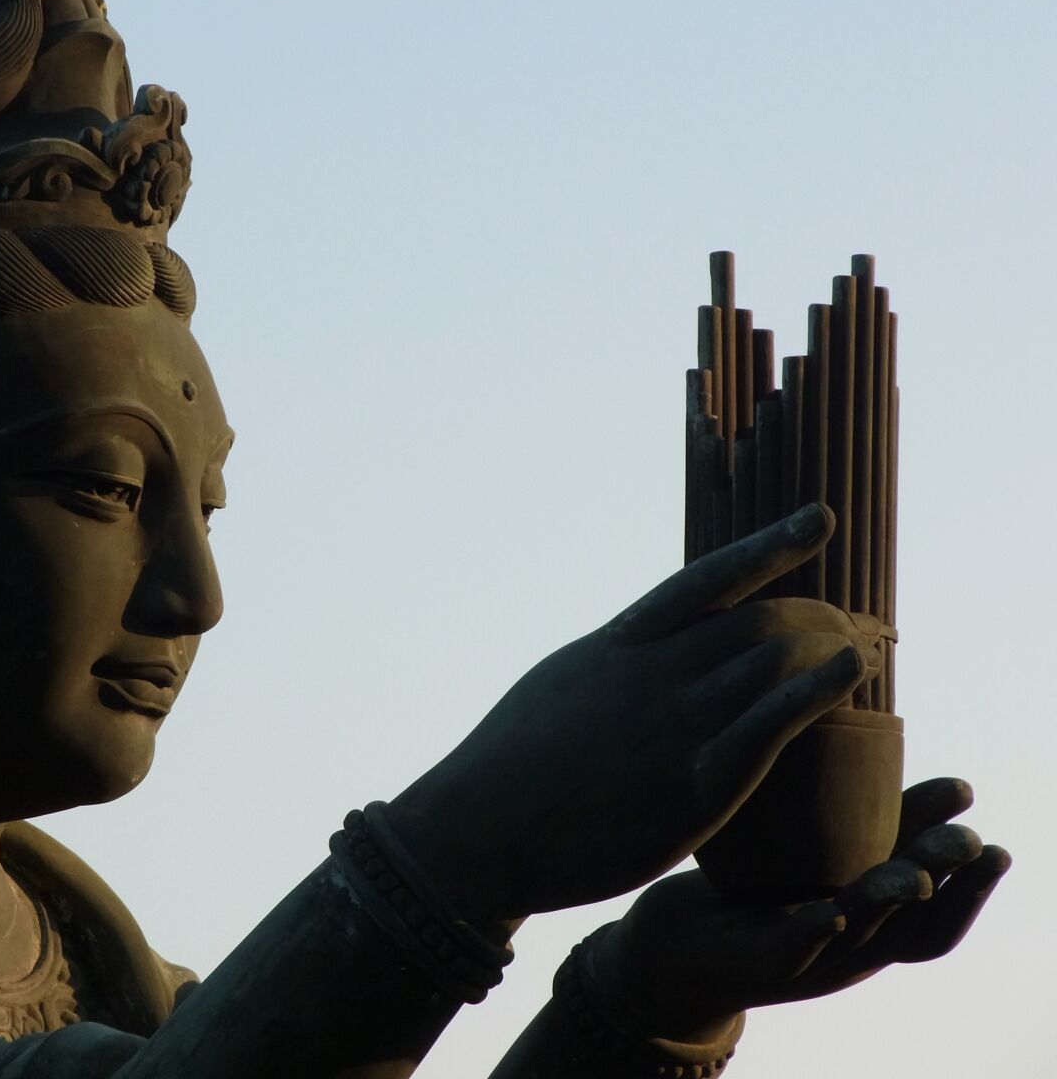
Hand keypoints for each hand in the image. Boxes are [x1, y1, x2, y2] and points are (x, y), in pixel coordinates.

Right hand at [387, 503, 878, 921]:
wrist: (478, 828)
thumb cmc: (510, 767)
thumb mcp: (560, 687)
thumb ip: (614, 668)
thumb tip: (640, 651)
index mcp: (618, 647)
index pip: (707, 581)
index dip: (770, 547)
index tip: (822, 521)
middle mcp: (652, 674)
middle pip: (760, 621)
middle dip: (822, 617)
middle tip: (865, 626)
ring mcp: (673, 727)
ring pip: (773, 662)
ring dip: (834, 649)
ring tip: (872, 652)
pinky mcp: (691, 788)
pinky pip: (769, 727)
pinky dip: (818, 691)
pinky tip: (852, 675)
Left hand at [586, 777, 1011, 1040]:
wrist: (672, 941)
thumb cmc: (754, 886)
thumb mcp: (818, 847)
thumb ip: (871, 814)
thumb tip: (944, 777)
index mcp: (872, 925)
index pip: (939, 918)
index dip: (972, 888)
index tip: (996, 844)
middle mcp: (850, 948)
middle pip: (914, 929)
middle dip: (947, 887)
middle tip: (968, 843)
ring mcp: (806, 960)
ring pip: (860, 938)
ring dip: (886, 904)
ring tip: (910, 873)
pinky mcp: (754, 962)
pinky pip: (789, 950)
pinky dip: (813, 932)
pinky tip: (829, 909)